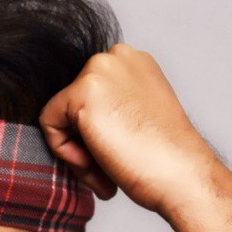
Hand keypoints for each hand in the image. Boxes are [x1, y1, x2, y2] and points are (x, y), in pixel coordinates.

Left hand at [38, 44, 218, 217]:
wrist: (181, 174)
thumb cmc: (165, 159)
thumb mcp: (138, 119)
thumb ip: (112, 109)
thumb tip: (78, 122)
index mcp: (134, 62)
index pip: (91, 96)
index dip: (100, 133)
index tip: (122, 154)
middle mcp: (117, 56)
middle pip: (73, 104)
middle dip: (86, 142)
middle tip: (112, 170)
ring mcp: (99, 70)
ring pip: (61, 116)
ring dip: (79, 152)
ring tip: (107, 172)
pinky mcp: (82, 92)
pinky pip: (50, 125)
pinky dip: (66, 153)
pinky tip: (97, 165)